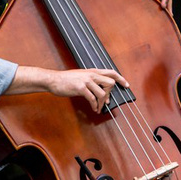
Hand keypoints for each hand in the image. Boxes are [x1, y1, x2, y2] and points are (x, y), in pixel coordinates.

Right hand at [7, 66, 128, 113]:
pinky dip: (95, 105)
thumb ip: (92, 82)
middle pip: (110, 83)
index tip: (126, 85)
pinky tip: (93, 108)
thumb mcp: (81, 77)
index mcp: (92, 71)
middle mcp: (91, 74)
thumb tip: (102, 94)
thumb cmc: (67, 80)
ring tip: (98, 107)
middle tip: (106, 101)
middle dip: (110, 94)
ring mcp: (86, 81)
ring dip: (102, 103)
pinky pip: (93, 99)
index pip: (111, 72)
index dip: (121, 78)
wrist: (54, 80)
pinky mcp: (80, 88)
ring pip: (102, 93)